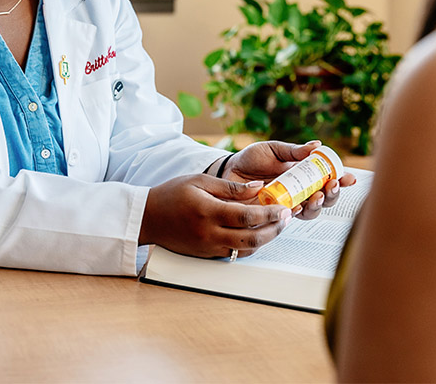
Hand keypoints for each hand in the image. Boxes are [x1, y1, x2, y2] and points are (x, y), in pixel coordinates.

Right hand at [139, 173, 291, 258]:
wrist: (148, 217)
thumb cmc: (172, 194)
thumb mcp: (199, 180)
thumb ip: (230, 186)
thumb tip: (258, 188)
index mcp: (208, 211)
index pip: (246, 216)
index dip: (269, 214)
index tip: (284, 208)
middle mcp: (209, 232)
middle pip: (251, 238)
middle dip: (274, 229)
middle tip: (287, 218)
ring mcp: (208, 246)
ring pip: (246, 250)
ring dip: (265, 240)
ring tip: (277, 226)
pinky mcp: (206, 254)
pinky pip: (234, 254)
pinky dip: (250, 246)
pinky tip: (257, 235)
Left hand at [218, 139, 356, 218]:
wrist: (229, 169)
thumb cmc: (252, 159)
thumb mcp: (273, 150)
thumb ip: (293, 151)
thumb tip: (317, 145)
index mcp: (302, 175)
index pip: (327, 180)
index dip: (341, 181)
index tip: (348, 178)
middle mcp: (299, 192)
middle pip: (324, 200)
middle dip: (332, 195)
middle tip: (330, 187)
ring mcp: (287, 203)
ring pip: (310, 212)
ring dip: (316, 206)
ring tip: (315, 197)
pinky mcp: (273, 213)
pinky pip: (288, 218)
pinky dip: (295, 213)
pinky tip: (295, 207)